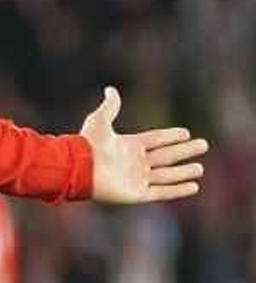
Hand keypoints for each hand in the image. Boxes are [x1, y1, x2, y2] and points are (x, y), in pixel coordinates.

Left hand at [80, 86, 207, 202]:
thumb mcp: (99, 121)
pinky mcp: (137, 194)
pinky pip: (162, 192)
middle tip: (204, 145)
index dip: (170, 136)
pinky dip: (178, 190)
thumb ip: (110, 106)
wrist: (79, 168)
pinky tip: (194, 186)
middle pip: (166, 156)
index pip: (156, 139)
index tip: (186, 132)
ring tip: (200, 168)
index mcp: (128, 145)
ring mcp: (136, 178)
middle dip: (184, 151)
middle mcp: (134, 162)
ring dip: (184, 172)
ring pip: (167, 174)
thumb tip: (111, 89)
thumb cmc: (88, 144)